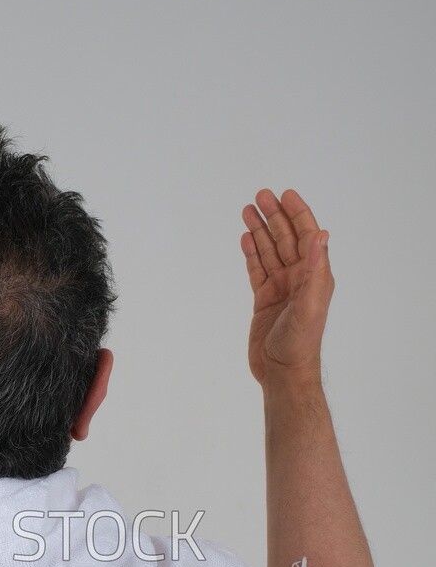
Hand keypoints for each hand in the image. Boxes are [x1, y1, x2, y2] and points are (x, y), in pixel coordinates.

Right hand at [241, 189, 332, 385]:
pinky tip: (245, 238)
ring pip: (269, 251)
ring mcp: (281, 288)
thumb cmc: (300, 343)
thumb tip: (320, 234)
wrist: (283, 372)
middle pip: (285, 238)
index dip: (297, 214)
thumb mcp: (310, 304)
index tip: (285, 195)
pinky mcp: (264, 300)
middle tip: (259, 196)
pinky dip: (251, 253)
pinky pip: (257, 269)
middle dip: (273, 216)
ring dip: (259, 230)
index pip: (306, 236)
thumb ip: (315, 269)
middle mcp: (299, 277)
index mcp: (314, 275)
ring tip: (246, 210)